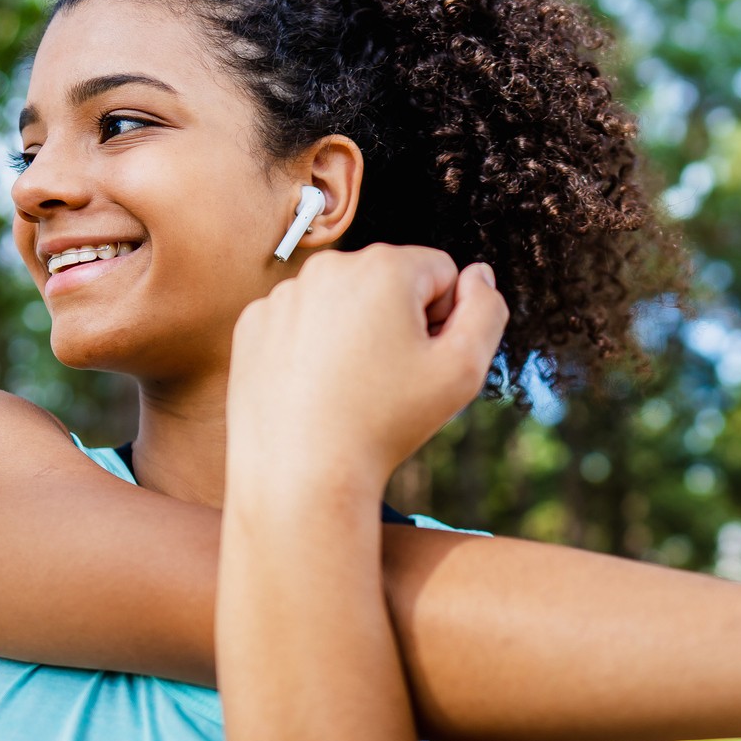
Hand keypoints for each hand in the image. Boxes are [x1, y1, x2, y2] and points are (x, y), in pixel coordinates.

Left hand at [226, 244, 507, 498]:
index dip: (444, 321)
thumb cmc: (385, 424)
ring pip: (343, 302)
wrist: (302, 474)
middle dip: (398, 321)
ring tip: (349, 387)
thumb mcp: (464, 370)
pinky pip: (300, 322)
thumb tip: (478, 275)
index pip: (441, 272)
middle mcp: (330, 266)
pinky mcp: (253, 324)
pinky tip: (314, 388)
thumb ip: (487, 311)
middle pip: (389, 282)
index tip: (422, 362)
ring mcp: (284, 294)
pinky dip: (311, 348)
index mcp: (385, 267)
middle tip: (388, 379)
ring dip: (355, 333)